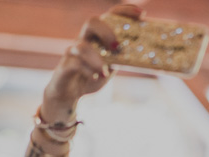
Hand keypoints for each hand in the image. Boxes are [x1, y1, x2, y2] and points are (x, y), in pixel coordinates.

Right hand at [40, 4, 142, 119]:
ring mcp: (73, 52)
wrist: (70, 92)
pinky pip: (74, 63)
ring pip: (81, 46)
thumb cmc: (92, 75)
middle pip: (91, 22)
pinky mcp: (65, 66)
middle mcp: (85, 39)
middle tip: (116, 47)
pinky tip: (96, 77)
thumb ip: (122, 58)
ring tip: (105, 72)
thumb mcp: (112, 66)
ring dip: (96, 59)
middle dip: (106, 31)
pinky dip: (88, 70)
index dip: (124, 11)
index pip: (109, 16)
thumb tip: (144, 53)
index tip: (141, 13)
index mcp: (98, 37)